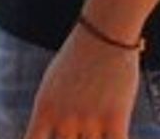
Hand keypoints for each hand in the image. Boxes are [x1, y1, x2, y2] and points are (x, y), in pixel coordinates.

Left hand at [23, 27, 139, 138]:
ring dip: (93, 138)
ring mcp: (89, 120)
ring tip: (95, 125)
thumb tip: (46, 135)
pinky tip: (115, 134)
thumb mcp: (52, 84)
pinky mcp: (115, 119)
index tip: (55, 137)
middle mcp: (63, 118)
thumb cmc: (78, 56)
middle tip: (78, 128)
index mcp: (44, 109)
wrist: (105, 32)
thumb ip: (49, 113)